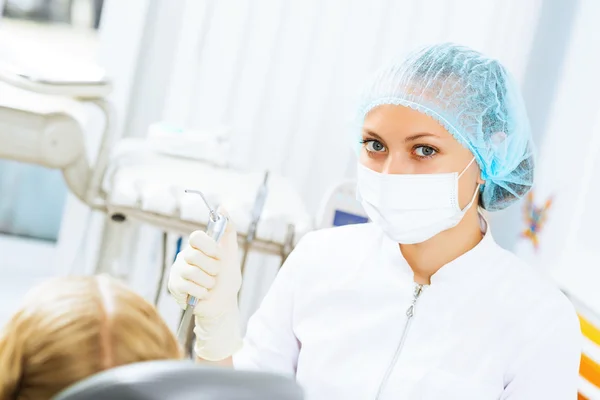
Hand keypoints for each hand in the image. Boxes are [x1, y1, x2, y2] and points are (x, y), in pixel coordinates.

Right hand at [167, 208, 242, 359]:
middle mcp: (185, 256)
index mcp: (198, 247)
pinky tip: (203, 294)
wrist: (224, 304)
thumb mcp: (231, 253)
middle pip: (194, 256)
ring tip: (210, 286)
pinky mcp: (174, 287)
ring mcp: (177, 272)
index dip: (209, 247)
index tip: (219, 256)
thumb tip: (223, 207)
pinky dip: (201, 293)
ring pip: (192, 273)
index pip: (196, 237)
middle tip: (216, 274)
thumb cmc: (227, 278)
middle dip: (212, 268)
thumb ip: (228, 230)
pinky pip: (187, 287)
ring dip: (208, 282)